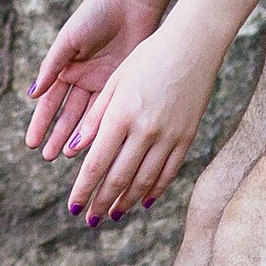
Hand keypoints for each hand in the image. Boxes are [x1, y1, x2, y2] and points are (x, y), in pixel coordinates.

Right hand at [26, 0, 163, 165]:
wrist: (133, 1)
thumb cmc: (97, 13)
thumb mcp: (69, 40)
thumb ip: (52, 67)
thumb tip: (33, 94)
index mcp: (67, 67)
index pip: (50, 101)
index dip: (41, 122)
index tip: (32, 142)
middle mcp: (84, 79)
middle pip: (68, 114)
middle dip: (57, 135)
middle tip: (47, 157)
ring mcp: (104, 84)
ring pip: (88, 116)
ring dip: (77, 136)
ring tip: (65, 156)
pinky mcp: (124, 85)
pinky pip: (110, 110)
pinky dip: (101, 126)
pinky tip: (92, 143)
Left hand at [62, 24, 221, 222]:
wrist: (192, 45)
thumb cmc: (147, 58)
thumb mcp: (114, 83)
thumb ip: (95, 118)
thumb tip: (74, 149)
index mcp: (120, 115)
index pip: (96, 164)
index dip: (83, 189)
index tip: (73, 208)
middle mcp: (144, 130)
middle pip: (118, 177)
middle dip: (101, 202)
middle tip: (90, 219)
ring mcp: (168, 136)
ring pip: (144, 180)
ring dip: (127, 201)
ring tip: (114, 215)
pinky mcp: (187, 136)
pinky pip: (168, 171)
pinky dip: (155, 189)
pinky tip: (144, 201)